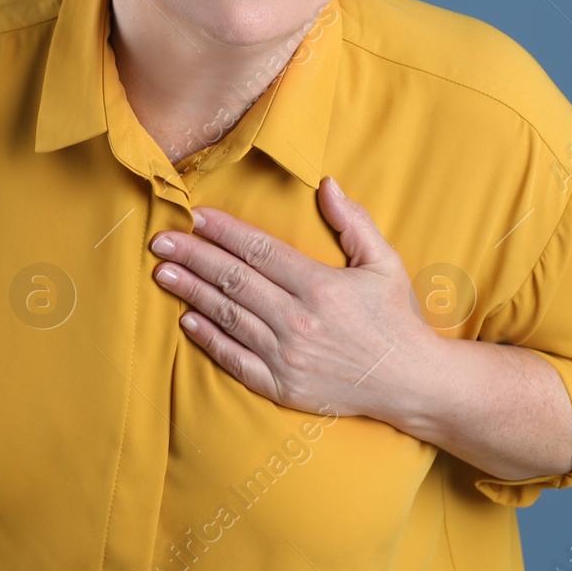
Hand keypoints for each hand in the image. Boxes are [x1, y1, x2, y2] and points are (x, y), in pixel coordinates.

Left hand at [148, 176, 439, 421]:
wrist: (411, 383)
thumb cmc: (397, 319)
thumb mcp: (385, 263)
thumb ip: (354, 222)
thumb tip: (327, 184)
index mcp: (321, 286)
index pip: (260, 250)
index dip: (224, 231)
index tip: (196, 216)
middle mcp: (299, 320)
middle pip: (234, 280)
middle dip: (193, 257)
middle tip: (160, 241)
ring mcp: (287, 356)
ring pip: (228, 316)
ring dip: (191, 293)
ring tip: (163, 273)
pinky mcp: (282, 386)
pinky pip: (235, 359)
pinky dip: (209, 338)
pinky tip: (188, 319)